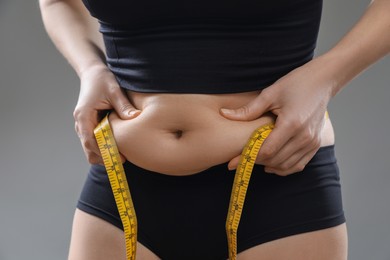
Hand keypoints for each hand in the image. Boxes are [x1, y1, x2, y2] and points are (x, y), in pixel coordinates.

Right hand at [73, 64, 140, 163]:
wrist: (93, 72)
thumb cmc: (103, 80)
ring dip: (103, 154)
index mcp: (83, 116)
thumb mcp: (115, 91)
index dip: (103, 152)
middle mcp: (80, 123)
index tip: (118, 158)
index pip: (89, 141)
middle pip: (88, 149)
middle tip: (123, 160)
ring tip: (122, 155)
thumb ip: (123, 106)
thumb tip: (136, 118)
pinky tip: (118, 146)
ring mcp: (83, 125)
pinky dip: (103, 147)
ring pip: (90, 148)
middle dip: (104, 157)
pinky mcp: (89, 125)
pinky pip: (94, 142)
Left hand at [221, 58, 333, 175]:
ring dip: (268, 166)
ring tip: (254, 160)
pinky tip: (271, 164)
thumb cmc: (296, 84)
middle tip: (239, 160)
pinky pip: (298, 165)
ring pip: (286, 166)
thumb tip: (225, 114)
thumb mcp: (270, 94)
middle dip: (255, 162)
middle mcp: (304, 136)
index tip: (232, 162)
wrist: (322, 81)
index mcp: (291, 124)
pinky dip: (283, 168)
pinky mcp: (315, 144)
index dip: (248, 158)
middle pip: (274, 160)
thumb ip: (248, 110)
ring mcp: (312, 142)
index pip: (267, 150)